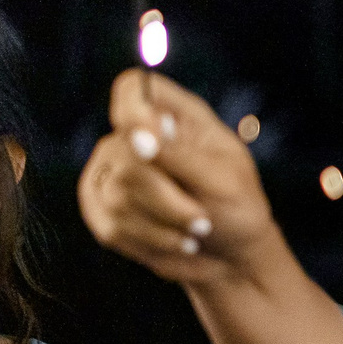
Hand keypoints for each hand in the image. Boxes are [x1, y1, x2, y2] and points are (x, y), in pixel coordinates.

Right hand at [78, 70, 276, 286]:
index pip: (132, 89)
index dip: (133, 111)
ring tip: (196, 233)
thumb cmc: (238, 208)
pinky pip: (108, 224)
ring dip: (162, 224)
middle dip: (166, 197)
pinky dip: (148, 241)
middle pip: (124, 154)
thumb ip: (179, 155)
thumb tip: (138, 136)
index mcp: (176, 115)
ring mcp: (115, 170)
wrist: (233, 254)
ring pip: (115, 193)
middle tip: (203, 220)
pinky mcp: (104, 206)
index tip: (153, 143)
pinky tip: (177, 244)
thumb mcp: (222, 180)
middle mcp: (138, 137)